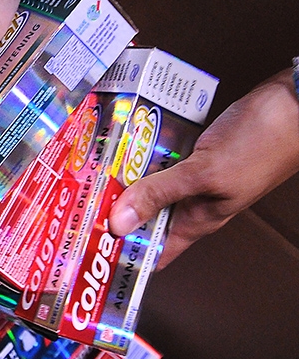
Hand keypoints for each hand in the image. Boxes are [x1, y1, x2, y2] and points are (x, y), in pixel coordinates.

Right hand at [0, 0, 47, 139]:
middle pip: (0, 98)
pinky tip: (65, 87)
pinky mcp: (33, 28)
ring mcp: (13, 42)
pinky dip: (50, 68)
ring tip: (52, 125)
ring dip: (36, 95)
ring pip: (24, 78)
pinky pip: (42, 56)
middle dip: (12, 120)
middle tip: (28, 149)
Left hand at [109, 69, 298, 268]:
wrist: (296, 102)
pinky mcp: (195, 155)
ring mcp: (194, 178)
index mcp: (197, 221)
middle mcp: (192, 204)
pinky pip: (162, 163)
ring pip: (151, 189)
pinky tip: (124, 149)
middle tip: (81, 206)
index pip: (154, 253)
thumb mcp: (204, 173)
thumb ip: (160, 194)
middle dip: (115, 214)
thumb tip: (119, 222)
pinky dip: (142, 159)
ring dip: (126, 184)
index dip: (124, 257)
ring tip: (93, 177)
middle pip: (145, 219)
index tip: (91, 252)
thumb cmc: (263, 141)